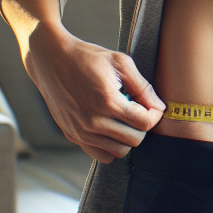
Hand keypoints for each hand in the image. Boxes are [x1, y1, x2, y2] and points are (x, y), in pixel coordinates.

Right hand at [23, 26, 165, 163]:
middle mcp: (92, 122)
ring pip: (118, 151)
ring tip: (124, 117)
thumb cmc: (89, 58)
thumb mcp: (121, 63)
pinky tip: (111, 126)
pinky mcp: (72, 136)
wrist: (52, 60)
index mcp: (107, 102)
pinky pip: (101, 154)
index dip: (155, 115)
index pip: (144, 123)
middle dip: (143, 126)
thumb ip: (143, 87)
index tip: (153, 106)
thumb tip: (160, 107)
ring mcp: (80, 132)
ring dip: (127, 137)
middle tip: (139, 110)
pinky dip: (111, 145)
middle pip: (134, 140)